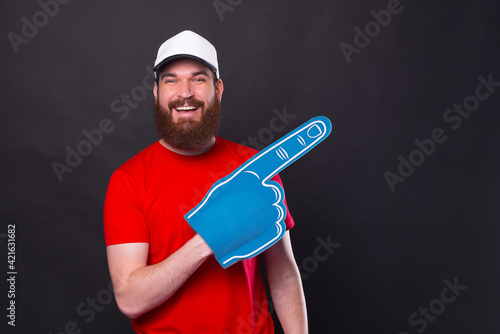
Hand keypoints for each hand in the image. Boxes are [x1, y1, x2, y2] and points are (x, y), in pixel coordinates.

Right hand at [185, 116, 331, 267]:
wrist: (209, 241)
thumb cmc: (212, 213)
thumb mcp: (223, 189)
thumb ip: (243, 180)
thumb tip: (255, 178)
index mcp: (249, 175)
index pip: (276, 156)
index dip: (299, 142)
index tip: (320, 127)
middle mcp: (263, 189)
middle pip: (275, 190)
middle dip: (265, 199)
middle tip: (247, 210)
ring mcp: (271, 208)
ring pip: (277, 208)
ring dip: (265, 215)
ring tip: (246, 223)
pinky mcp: (275, 226)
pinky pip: (277, 225)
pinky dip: (267, 230)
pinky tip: (251, 232)